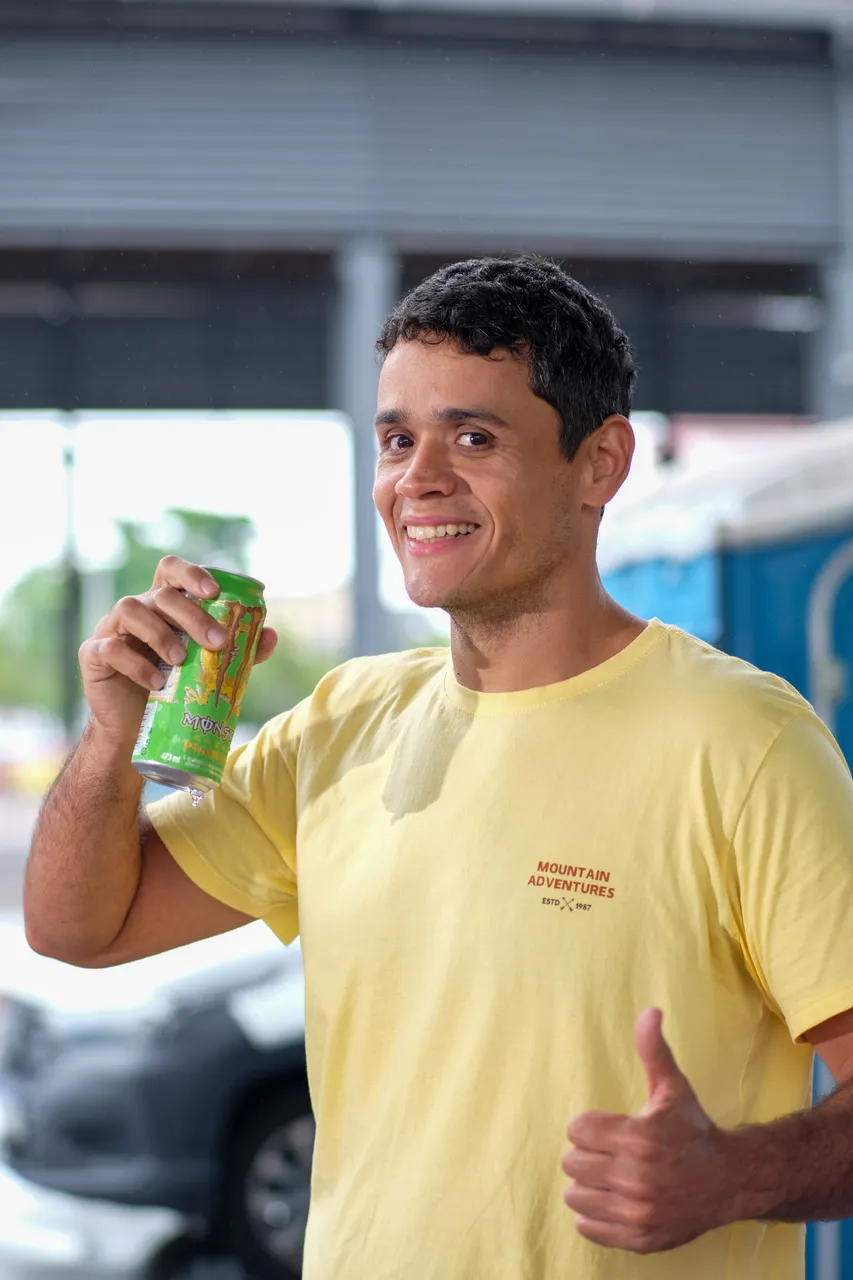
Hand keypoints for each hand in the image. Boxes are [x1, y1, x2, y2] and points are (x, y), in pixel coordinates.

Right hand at [78, 556, 277, 749]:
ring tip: (181, 661)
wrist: (136, 729)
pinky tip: (156, 682)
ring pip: (131, 609)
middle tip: (216, 641)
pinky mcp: (94, 654)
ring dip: (161, 633)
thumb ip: (240, 651)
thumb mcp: (209, 669)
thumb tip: (272, 636)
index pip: (171, 570)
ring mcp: (111, 629)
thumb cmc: (174, 691)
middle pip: (160, 594)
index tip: (215, 591)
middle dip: (192, 614)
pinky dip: (136, 663)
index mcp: (162, 605)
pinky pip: (111, 648)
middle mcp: (136, 610)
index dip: (191, 573)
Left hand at [562, 1008, 731, 1253]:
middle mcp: (637, 1179)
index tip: (605, 1128)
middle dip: (586, 1154)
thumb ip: (654, 1050)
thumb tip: (650, 1010)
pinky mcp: (639, 1239)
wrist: (730, 1182)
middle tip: (607, 1152)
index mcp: (639, 1138)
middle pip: (572, 1163)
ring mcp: (638, 1213)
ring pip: (575, 1197)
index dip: (588, 1126)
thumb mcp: (673, 1088)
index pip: (576, 1130)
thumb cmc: (693, 1131)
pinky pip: (588, 1227)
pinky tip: (613, 1199)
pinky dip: (594, 1215)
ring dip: (587, 1185)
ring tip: (609, 1176)